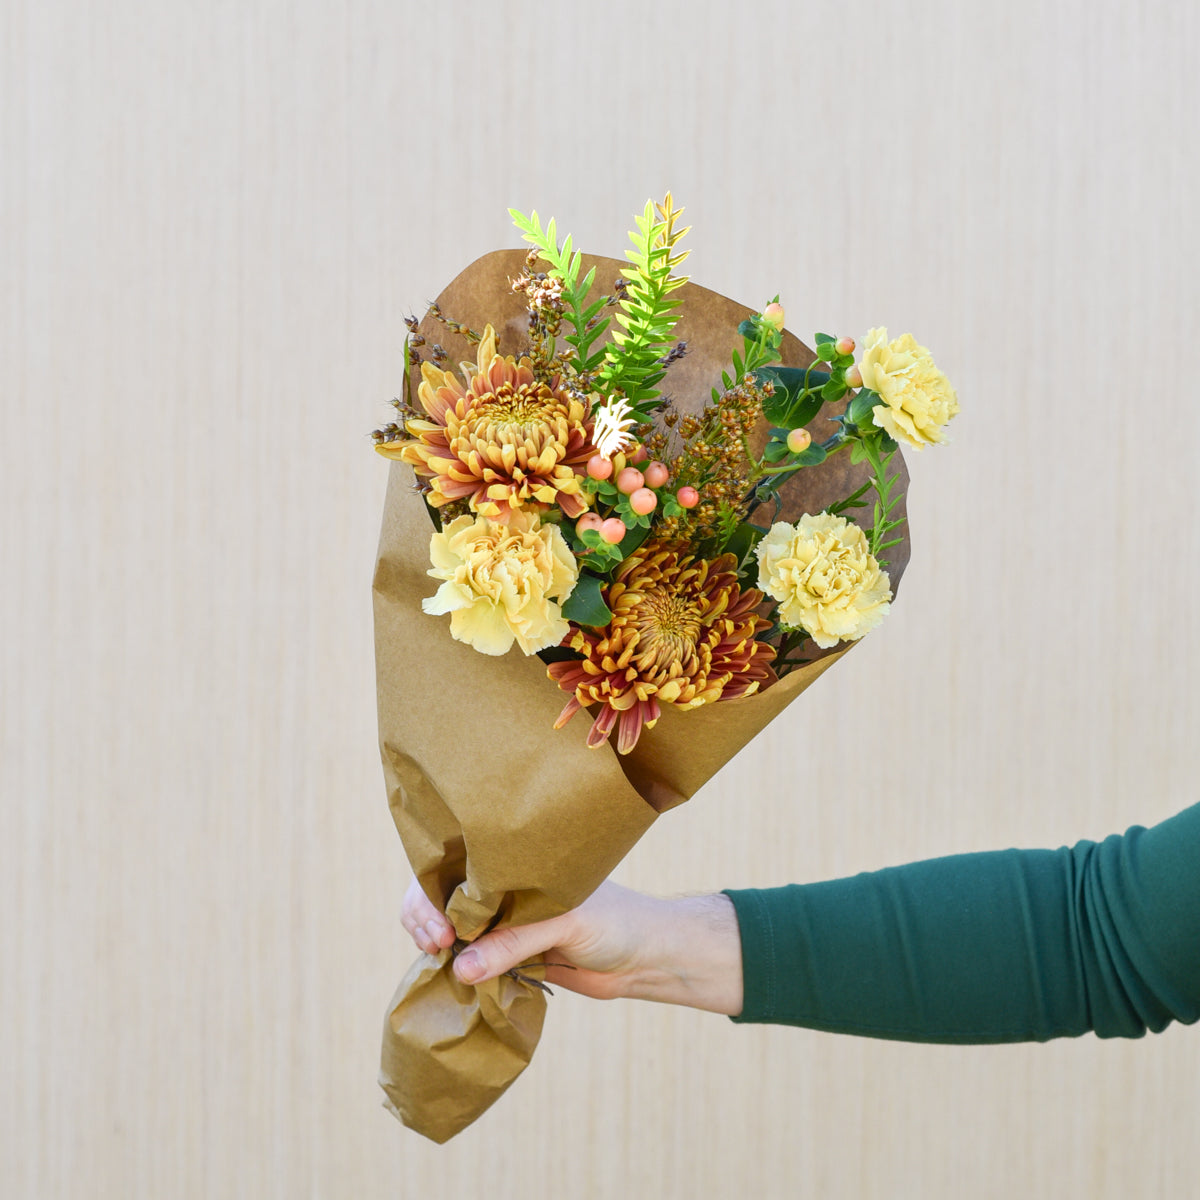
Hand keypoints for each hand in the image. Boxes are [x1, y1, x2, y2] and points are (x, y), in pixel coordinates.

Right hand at [401, 877, 743, 1014]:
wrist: (644, 959)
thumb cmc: (615, 922)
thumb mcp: (565, 923)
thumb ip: (515, 942)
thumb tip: (460, 968)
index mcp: (513, 865)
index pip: (453, 865)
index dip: (431, 892)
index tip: (441, 928)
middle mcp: (502, 891)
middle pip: (441, 897)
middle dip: (426, 918)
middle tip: (437, 946)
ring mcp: (503, 925)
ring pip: (452, 932)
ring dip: (439, 949)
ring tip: (442, 964)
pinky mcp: (509, 958)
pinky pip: (471, 964)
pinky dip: (456, 972)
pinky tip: (452, 982)